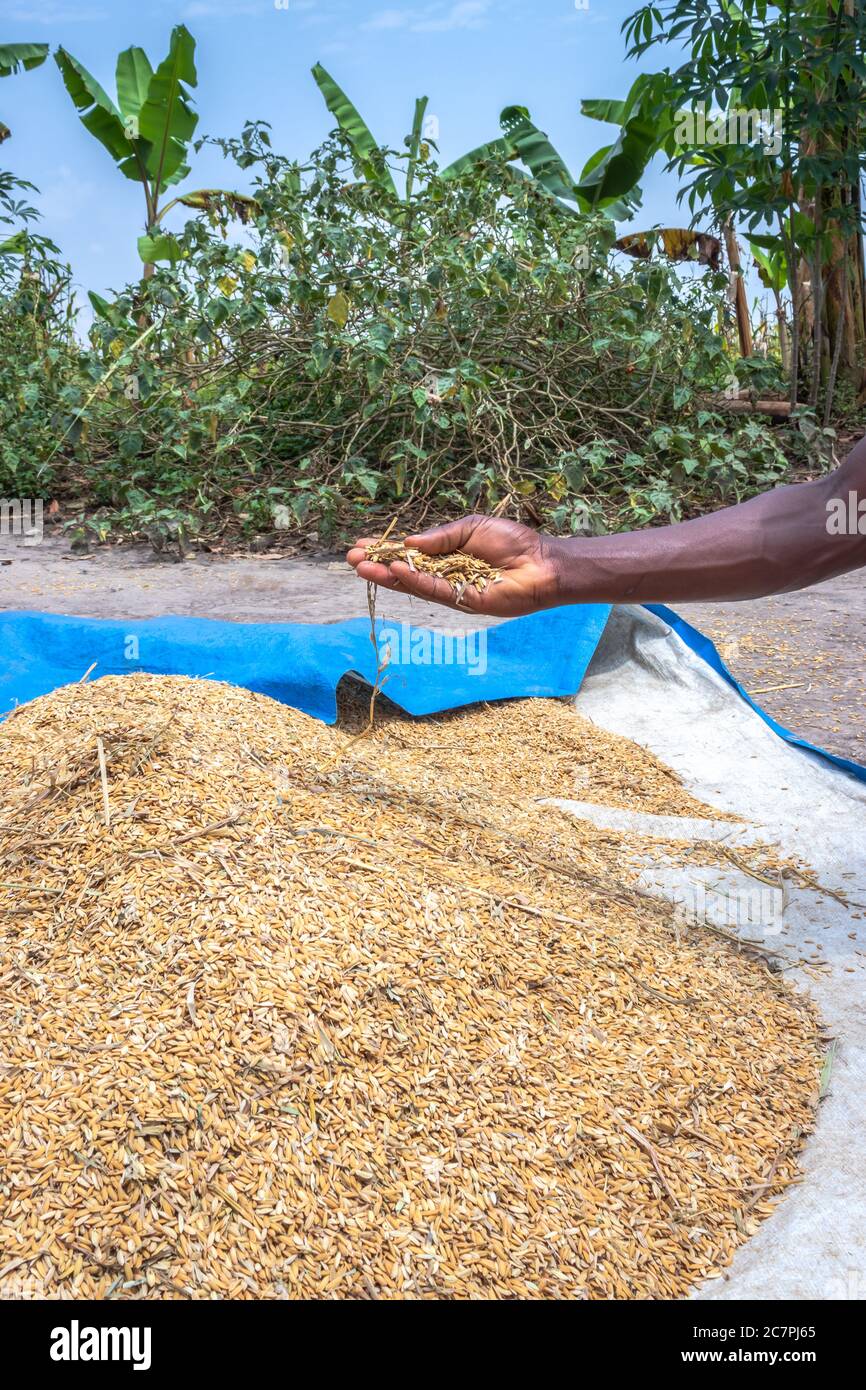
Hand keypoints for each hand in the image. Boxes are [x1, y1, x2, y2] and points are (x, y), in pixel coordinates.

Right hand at [346, 515, 564, 616]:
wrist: (541, 562)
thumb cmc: (512, 542)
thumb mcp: (470, 527)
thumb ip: (441, 536)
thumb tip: (409, 542)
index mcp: (447, 555)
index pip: (411, 553)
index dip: (387, 549)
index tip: (361, 544)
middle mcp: (446, 574)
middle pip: (406, 571)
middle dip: (379, 564)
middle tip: (351, 558)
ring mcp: (453, 590)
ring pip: (414, 583)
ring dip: (388, 575)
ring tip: (363, 567)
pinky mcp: (463, 602)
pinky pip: (434, 591)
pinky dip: (414, 582)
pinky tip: (395, 572)